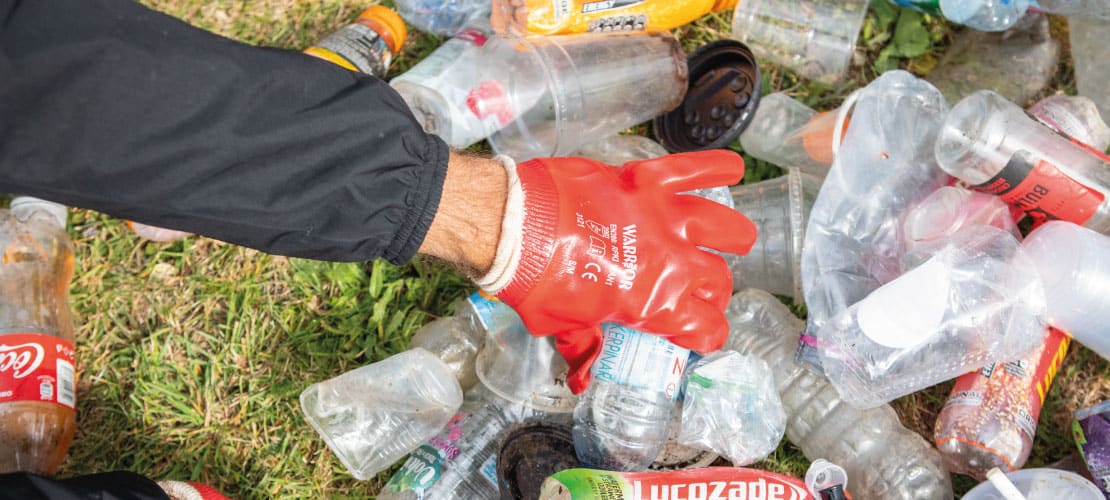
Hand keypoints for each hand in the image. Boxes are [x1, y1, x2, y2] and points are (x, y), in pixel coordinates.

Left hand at [479, 150, 756, 393]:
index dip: (707, 335)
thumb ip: (583, 348)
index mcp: (654, 304)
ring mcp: (662, 218)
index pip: (705, 327)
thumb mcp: (560, 326)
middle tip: (704, 291)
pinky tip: (734, 168)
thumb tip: (582, 379)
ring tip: (734, 240)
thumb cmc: (535, 282)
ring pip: (724, 226)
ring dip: (734, 236)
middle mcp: (671, 262)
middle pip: (718, 280)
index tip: (700, 333)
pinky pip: (693, 169)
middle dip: (717, 291)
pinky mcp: (646, 182)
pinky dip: (717, 166)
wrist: (514, 228)